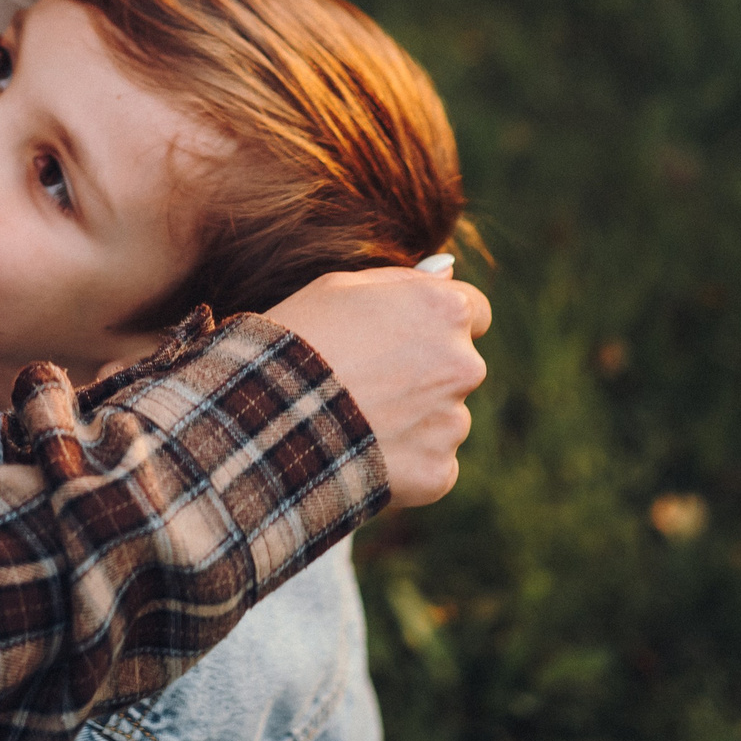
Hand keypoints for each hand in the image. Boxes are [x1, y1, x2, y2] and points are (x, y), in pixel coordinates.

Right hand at [264, 267, 491, 507]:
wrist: (267, 416)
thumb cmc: (297, 339)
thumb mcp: (337, 288)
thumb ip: (401, 280)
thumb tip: (446, 269)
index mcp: (443, 310)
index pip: (474, 312)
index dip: (434, 324)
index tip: (404, 337)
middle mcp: (463, 364)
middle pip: (456, 366)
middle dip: (423, 372)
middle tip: (365, 380)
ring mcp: (454, 422)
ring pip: (443, 417)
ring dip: (412, 417)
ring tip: (352, 417)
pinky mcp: (440, 471)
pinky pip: (430, 461)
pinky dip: (403, 459)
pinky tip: (360, 450)